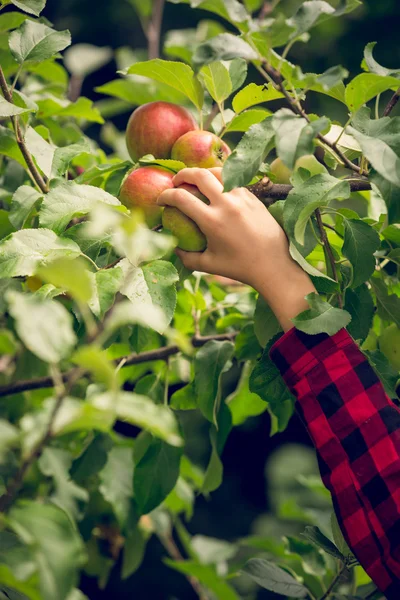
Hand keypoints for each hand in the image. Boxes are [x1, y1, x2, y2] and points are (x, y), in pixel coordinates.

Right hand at [157, 168, 315, 330]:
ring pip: (219, 172)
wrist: (274, 264)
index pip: (181, 198)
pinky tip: (218, 190)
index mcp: (212, 221)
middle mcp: (227, 205)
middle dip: (183, 174)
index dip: (166, 196)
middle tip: (176, 181)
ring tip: (197, 181)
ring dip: (204, 173)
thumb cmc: (240, 268)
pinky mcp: (254, 197)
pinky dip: (222, 181)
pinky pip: (234, 181)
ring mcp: (242, 198)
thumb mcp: (210, 265)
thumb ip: (187, 257)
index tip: (161, 200)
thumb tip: (174, 246)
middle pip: (199, 175)